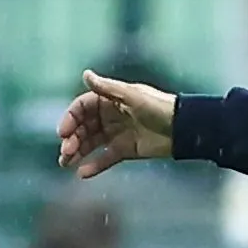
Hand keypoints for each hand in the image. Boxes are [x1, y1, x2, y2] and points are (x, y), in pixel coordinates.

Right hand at [56, 69, 176, 178]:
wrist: (184, 129)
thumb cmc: (160, 107)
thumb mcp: (132, 95)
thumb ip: (107, 88)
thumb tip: (85, 74)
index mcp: (110, 99)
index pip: (82, 107)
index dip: (70, 118)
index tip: (63, 132)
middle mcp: (111, 116)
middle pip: (84, 127)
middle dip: (72, 139)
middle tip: (65, 152)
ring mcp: (117, 133)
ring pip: (91, 143)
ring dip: (77, 152)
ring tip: (66, 163)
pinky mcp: (125, 150)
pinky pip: (105, 158)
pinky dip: (94, 165)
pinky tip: (82, 173)